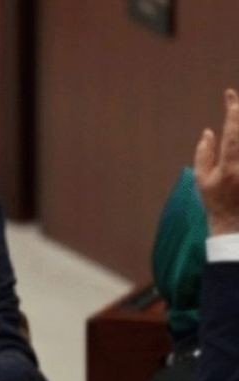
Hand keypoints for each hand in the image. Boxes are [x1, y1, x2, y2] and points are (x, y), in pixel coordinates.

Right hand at [194, 89, 238, 235]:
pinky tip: (236, 137)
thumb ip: (204, 154)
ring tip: (237, 117)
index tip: (230, 94)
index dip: (233, 108)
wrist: (236, 227)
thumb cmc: (218, 204)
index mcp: (230, 165)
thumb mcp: (202, 181)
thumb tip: (209, 132)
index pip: (234, 129)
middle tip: (238, 101)